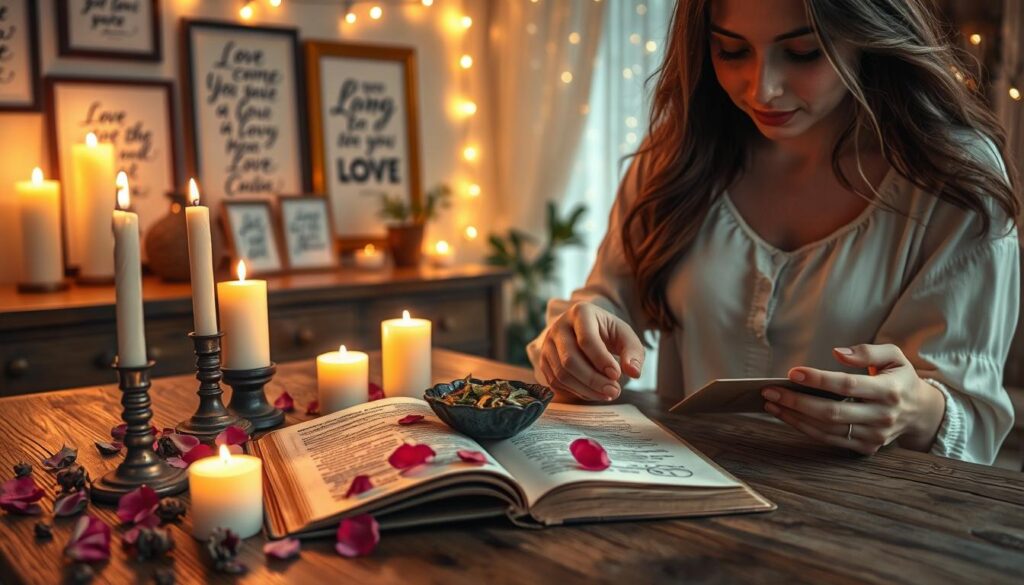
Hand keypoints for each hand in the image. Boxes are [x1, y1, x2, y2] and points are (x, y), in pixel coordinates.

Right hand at [537, 302, 644, 401]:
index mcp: (580, 313)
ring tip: (607, 394)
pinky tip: (594, 393)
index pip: (586, 339)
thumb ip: (633, 353)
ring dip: (586, 390)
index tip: (617, 375)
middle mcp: (558, 326)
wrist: (588, 332)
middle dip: (593, 380)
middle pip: (570, 360)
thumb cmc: (609, 334)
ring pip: (561, 374)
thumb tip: (633, 372)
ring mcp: (547, 344)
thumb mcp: (626, 337)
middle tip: (614, 391)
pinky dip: (576, 392)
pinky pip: (555, 383)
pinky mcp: (543, 361)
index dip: (601, 360)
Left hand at [760, 344, 945, 454]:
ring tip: (771, 404)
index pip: (847, 386)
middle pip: (831, 412)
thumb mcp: (894, 356)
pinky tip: (787, 416)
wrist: (921, 412)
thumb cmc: (900, 378)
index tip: (792, 373)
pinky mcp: (865, 448)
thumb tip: (838, 353)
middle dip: (796, 402)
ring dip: (795, 417)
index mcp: (889, 391)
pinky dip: (805, 429)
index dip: (818, 379)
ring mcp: (874, 436)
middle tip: (770, 391)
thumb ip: (868, 351)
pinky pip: (829, 440)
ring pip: (827, 429)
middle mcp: (882, 416)